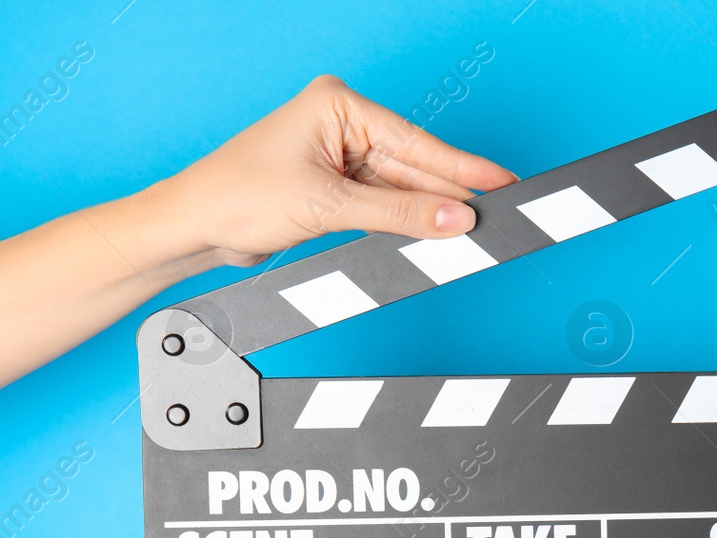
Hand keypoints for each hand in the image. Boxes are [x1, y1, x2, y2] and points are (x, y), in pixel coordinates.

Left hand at [0, 74, 518, 382]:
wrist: (192, 227)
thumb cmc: (237, 196)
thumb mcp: (329, 207)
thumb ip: (400, 215)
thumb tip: (456, 219)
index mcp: (338, 105)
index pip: (416, 142)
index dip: (464, 169)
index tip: (503, 183)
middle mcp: (342, 124)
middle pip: (415, 166)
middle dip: (452, 194)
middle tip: (499, 214)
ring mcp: (340, 155)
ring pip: (404, 189)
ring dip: (432, 213)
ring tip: (474, 232)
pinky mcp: (337, 186)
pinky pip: (387, 204)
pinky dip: (408, 222)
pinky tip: (436, 233)